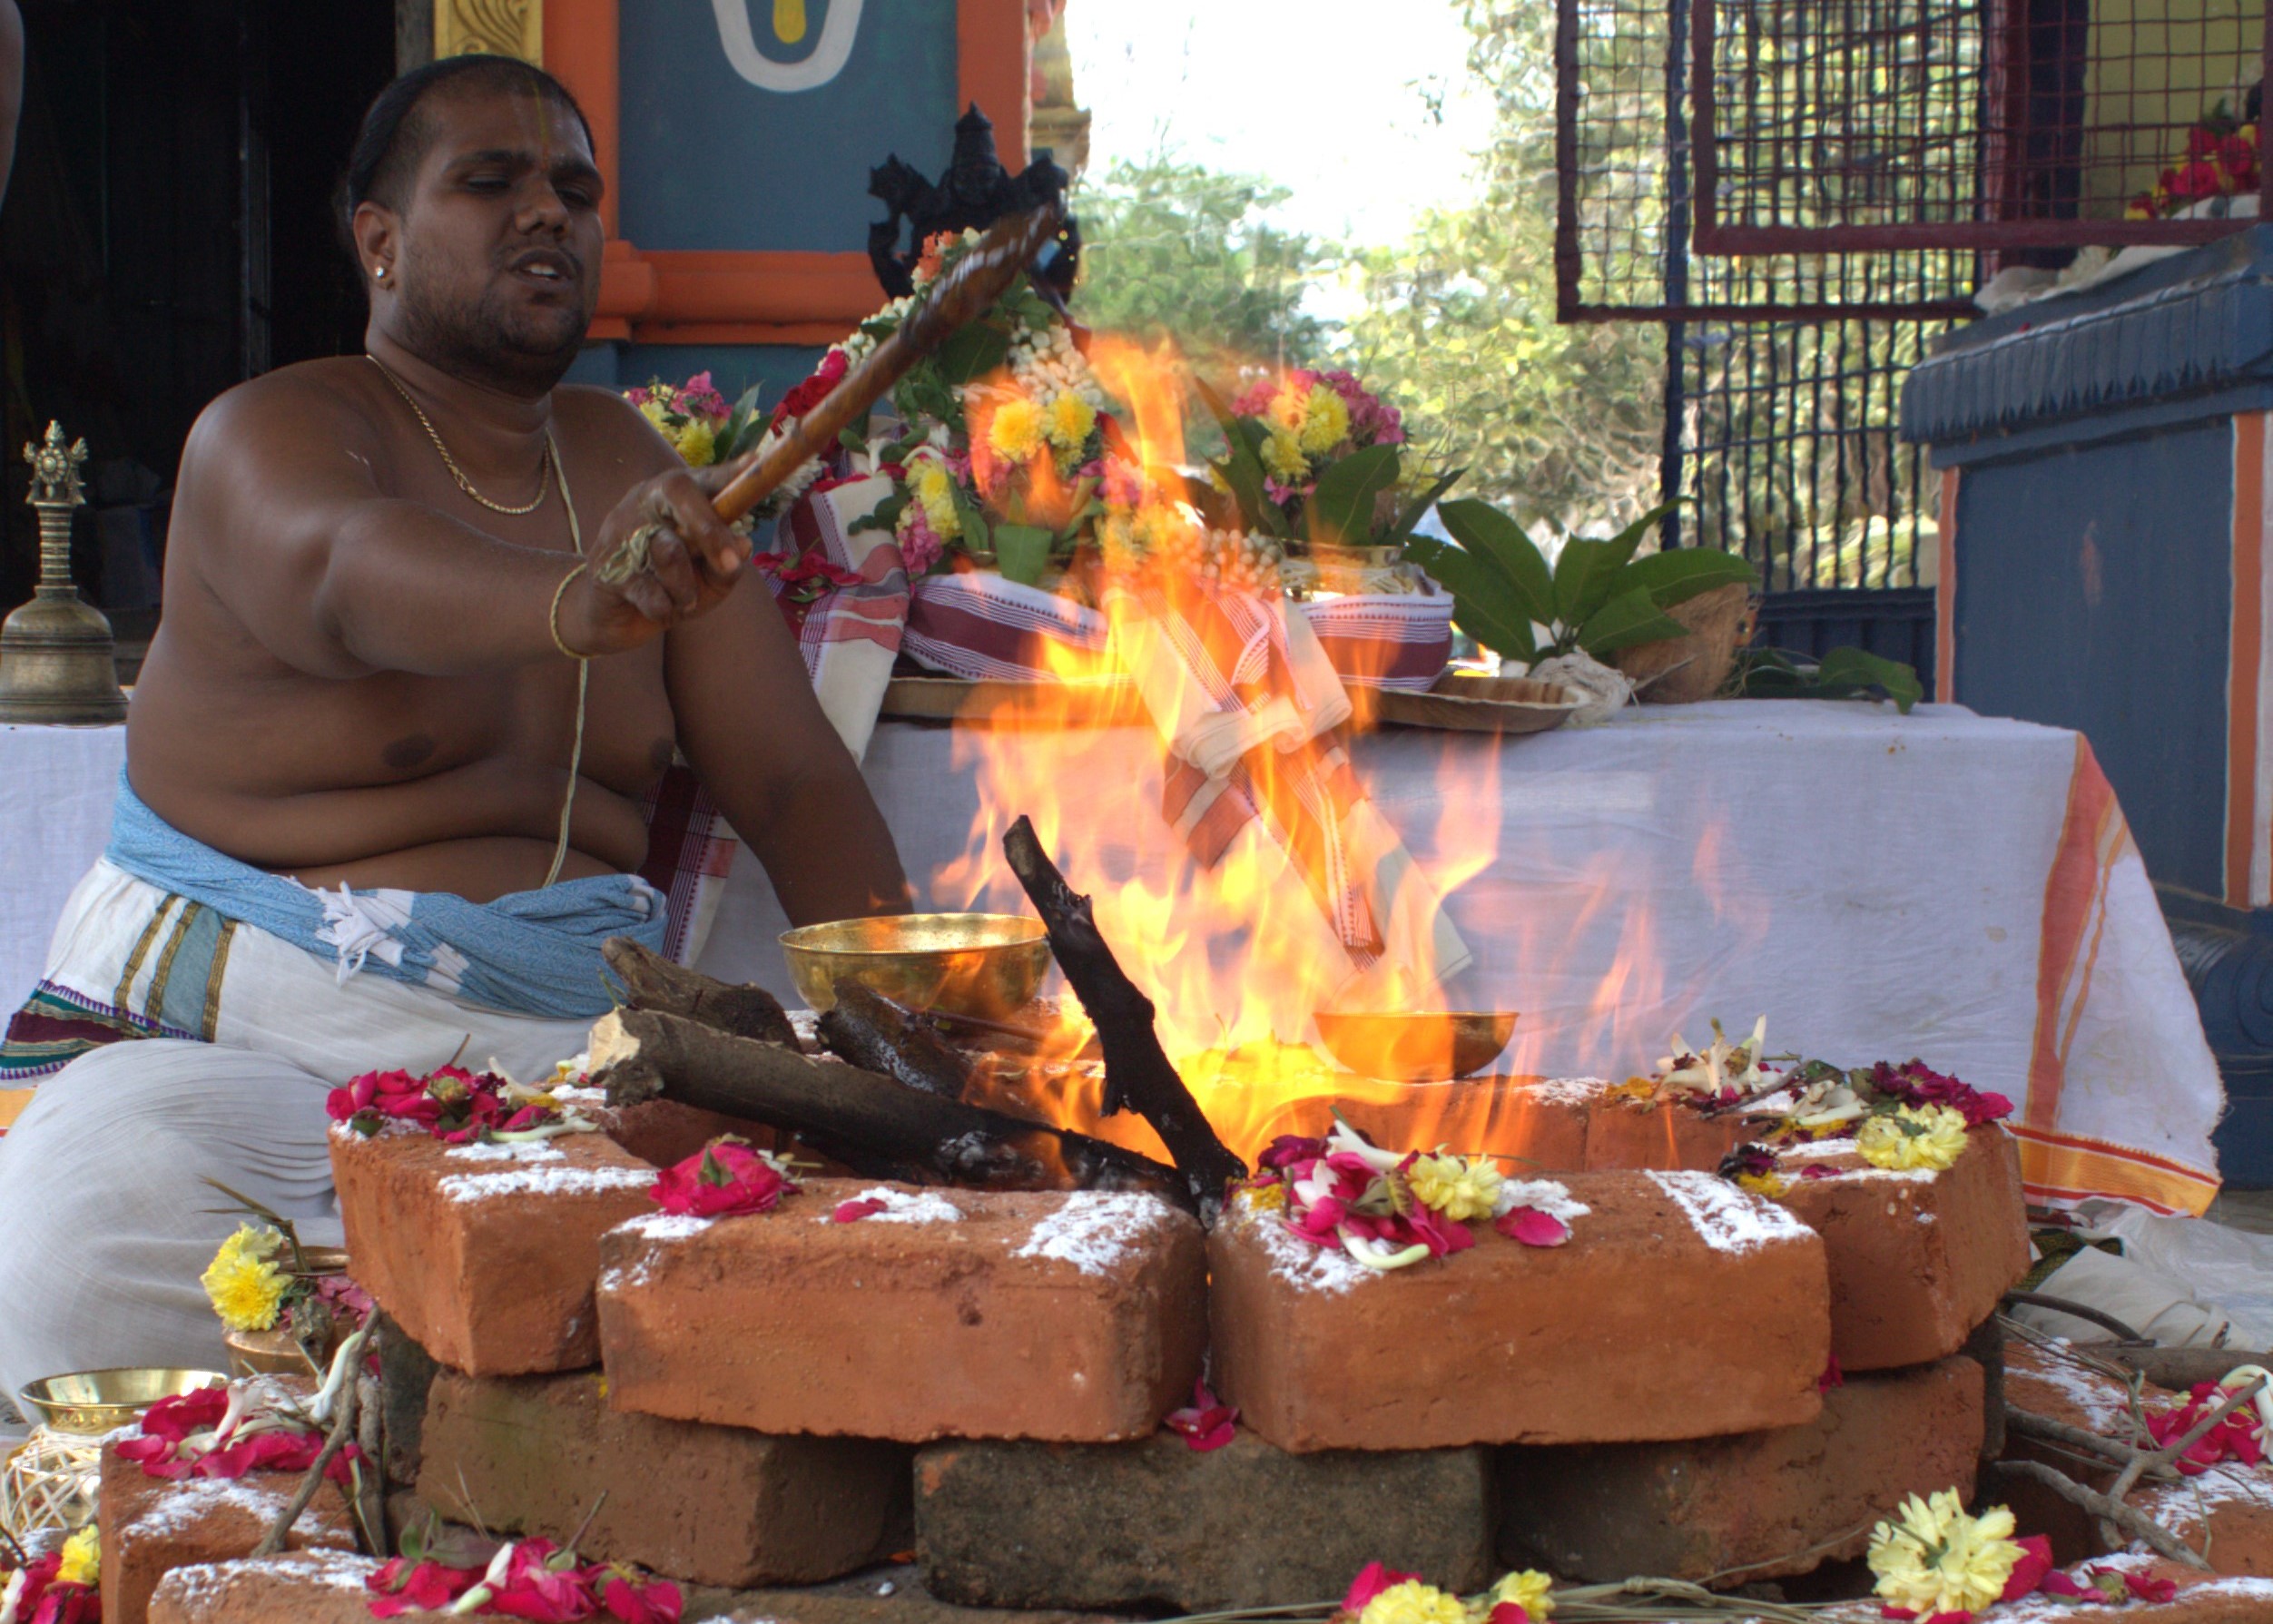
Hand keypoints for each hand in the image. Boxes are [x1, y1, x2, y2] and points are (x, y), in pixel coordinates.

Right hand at [559, 464, 746, 655]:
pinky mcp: (605, 563)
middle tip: (731, 563)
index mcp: (675, 498)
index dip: (728, 471)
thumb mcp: (709, 582)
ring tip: (685, 600)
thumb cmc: (670, 588)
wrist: (613, 616)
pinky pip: (649, 590)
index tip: (755, 461)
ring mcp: (621, 528)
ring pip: (667, 549)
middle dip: (709, 529)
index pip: (703, 478)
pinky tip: (658, 608)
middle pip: (678, 491)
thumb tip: (743, 545)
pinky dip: (664, 609)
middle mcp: (646, 500)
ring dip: (686, 587)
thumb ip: (728, 568)